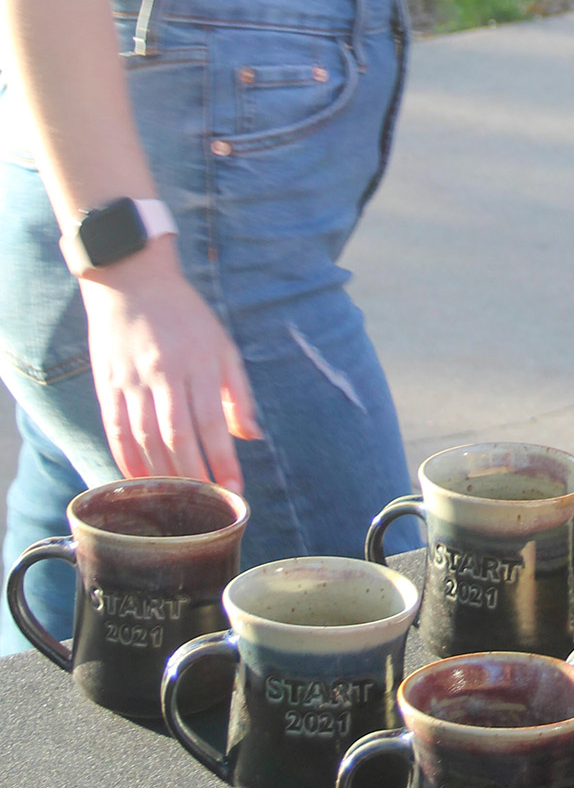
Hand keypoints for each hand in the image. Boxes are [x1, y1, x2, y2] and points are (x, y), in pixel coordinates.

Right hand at [80, 239, 259, 490]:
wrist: (132, 280)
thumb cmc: (185, 316)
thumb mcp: (221, 344)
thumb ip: (238, 391)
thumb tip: (252, 435)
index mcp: (198, 363)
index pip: (213, 424)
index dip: (223, 462)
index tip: (234, 492)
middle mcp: (164, 374)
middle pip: (178, 438)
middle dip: (193, 476)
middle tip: (205, 507)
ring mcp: (132, 380)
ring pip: (145, 439)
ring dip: (161, 475)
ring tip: (176, 501)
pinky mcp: (107, 384)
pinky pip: (116, 430)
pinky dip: (126, 459)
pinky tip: (139, 481)